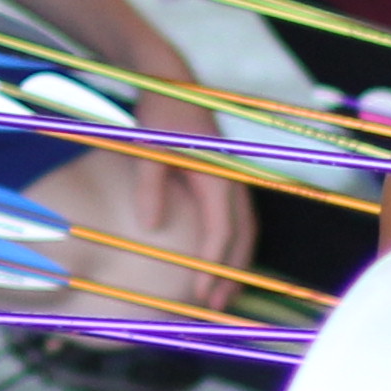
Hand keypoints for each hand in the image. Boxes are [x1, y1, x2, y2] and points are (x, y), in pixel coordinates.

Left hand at [29, 125, 257, 311]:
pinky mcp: (226, 177)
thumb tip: (149, 227)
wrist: (171, 82)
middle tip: (215, 307)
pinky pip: (238, 217)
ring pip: (245, 228)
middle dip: (232, 274)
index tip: (201, 294)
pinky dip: (233, 243)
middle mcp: (231, 178)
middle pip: (241, 235)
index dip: (213, 264)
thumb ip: (148, 187)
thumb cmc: (157, 116)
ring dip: (236, 262)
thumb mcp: (146, 149)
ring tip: (223, 295)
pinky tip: (220, 262)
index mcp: (215, 173)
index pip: (221, 228)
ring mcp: (232, 178)